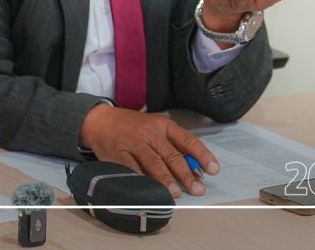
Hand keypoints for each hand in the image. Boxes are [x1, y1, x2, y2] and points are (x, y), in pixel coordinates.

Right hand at [79, 104, 218, 197]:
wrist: (101, 120)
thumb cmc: (132, 128)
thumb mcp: (155, 129)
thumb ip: (172, 146)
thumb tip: (193, 169)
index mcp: (163, 125)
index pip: (188, 140)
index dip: (202, 155)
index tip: (213, 170)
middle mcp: (150, 132)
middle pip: (172, 155)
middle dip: (186, 174)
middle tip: (197, 189)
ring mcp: (134, 142)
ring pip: (153, 162)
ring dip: (166, 180)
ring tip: (176, 193)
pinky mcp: (118, 152)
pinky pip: (132, 168)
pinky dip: (141, 179)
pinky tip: (149, 189)